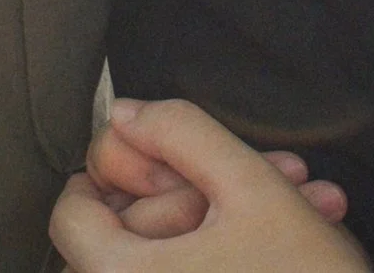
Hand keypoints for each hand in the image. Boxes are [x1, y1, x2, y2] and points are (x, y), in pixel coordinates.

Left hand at [79, 103, 348, 239]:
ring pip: (166, 260)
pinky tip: (282, 241)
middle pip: (129, 236)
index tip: (171, 155)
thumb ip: (183, 133)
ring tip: (301, 203)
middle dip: (206, 190)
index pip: (72, 213)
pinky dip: (225, 257)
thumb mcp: (254, 188)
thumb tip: (123, 114)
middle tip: (276, 174)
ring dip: (226, 222)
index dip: (118, 169)